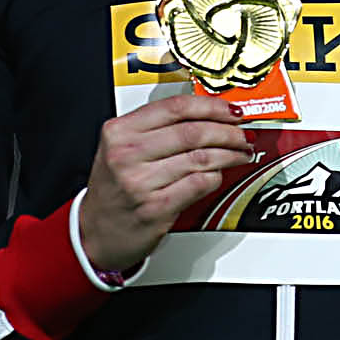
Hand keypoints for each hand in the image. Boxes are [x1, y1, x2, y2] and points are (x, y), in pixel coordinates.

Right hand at [79, 95, 254, 272]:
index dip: (211, 106)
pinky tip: (219, 174)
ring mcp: (140, 182)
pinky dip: (216, 177)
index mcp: (118, 131)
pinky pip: (199, 184)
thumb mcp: (120, 149)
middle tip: (243, 134)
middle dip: (228, 131)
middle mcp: (126, 154)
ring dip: (229, 154)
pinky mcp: (156, 208)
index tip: (231, 110)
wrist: (96, 233)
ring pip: (201, 158)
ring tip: (241, 153)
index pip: (175, 107)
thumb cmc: (113, 189)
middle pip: (193, 132)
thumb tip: (208, 115)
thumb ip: (156, 129)